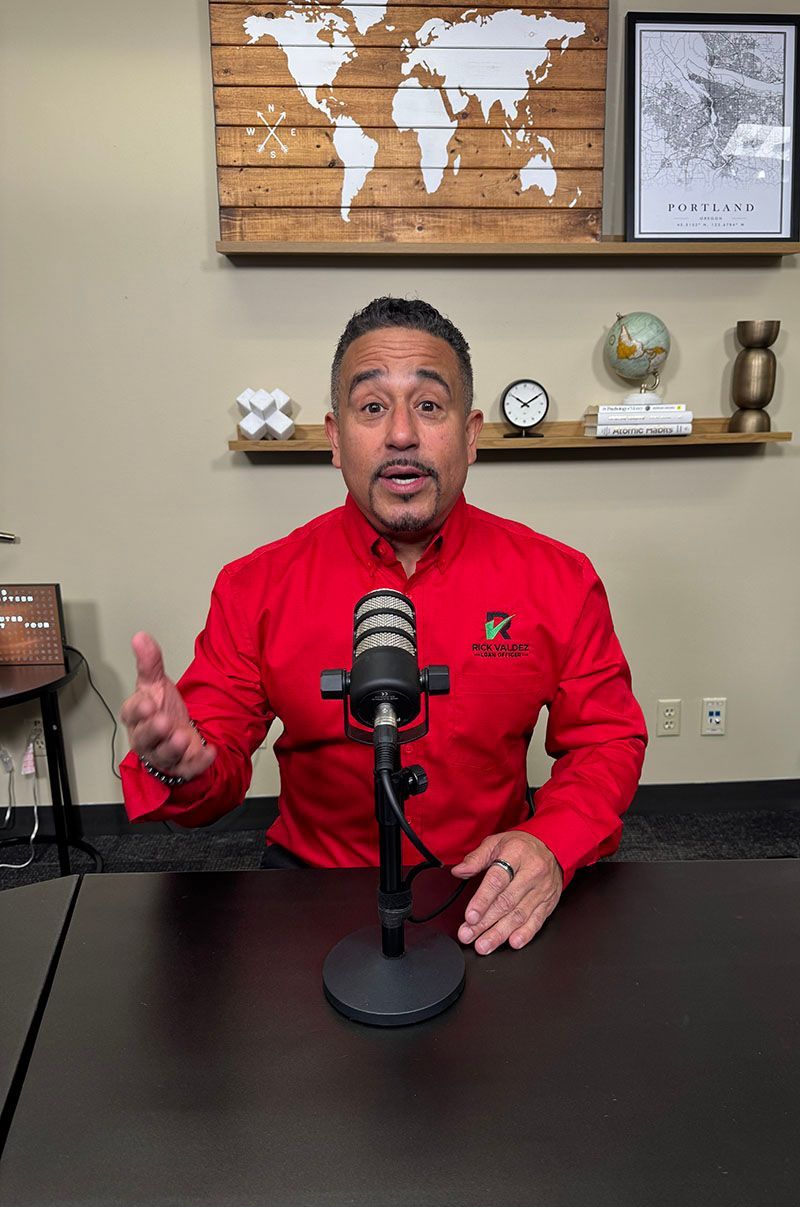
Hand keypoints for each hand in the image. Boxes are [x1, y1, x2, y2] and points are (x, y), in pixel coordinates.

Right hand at [120, 632, 215, 781]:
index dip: (137, 710)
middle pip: (144, 738)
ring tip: (182, 736)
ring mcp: (164, 754)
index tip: (147, 703)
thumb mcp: (155, 684)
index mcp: (137, 718)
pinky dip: (198, 761)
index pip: (130, 714)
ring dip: (172, 747)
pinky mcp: (182, 766)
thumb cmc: (162, 710)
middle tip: (164, 721)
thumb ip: (149, 663)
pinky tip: (209, 751)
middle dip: (153, 731)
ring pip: (164, 755)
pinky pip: (188, 768)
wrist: (180, 733)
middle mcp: (147, 739)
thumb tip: (140, 637)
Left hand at [451, 831, 562, 954]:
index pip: (497, 880)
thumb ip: (476, 858)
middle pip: (506, 902)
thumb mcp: (496, 843)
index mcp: (516, 854)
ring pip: (519, 915)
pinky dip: (525, 934)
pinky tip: (512, 942)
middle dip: (485, 922)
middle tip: (469, 935)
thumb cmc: (521, 846)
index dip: (482, 900)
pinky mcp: (549, 902)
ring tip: (484, 945)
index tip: (470, 916)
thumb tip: (459, 871)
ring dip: (500, 933)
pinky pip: (537, 920)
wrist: (552, 847)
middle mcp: (532, 872)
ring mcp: (542, 889)